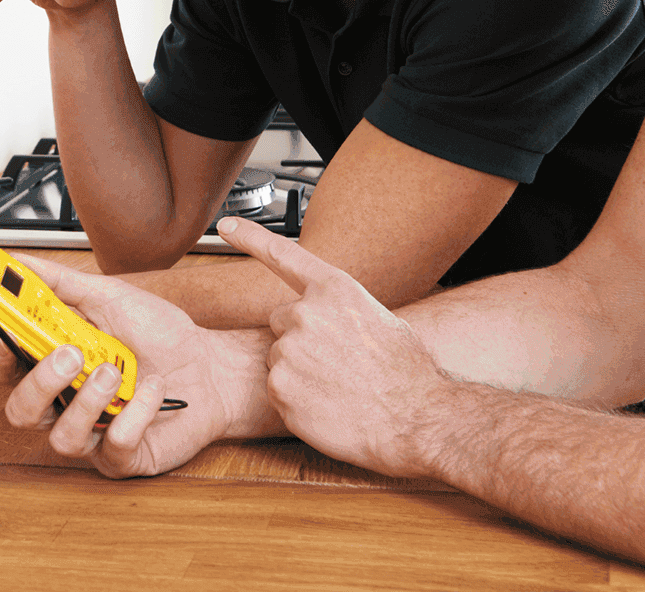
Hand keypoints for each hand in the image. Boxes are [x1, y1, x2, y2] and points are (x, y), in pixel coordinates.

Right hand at [0, 252, 277, 478]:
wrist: (211, 365)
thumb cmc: (159, 335)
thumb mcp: (109, 296)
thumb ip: (60, 283)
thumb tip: (16, 262)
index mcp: (56, 363)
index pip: (6, 369)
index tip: (7, 331)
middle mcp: (67, 402)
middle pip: (20, 412)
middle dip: (39, 384)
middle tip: (71, 354)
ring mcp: (93, 434)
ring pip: (61, 438)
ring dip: (88, 400)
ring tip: (116, 371)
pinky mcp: (124, 458)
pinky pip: (113, 447)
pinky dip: (134, 414)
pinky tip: (152, 390)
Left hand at [221, 216, 448, 477]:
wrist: (418, 418)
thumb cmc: (408, 373)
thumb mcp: (382, 320)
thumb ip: (344, 309)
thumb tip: (335, 315)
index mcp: (335, 290)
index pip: (283, 254)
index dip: (250, 238)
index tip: (226, 226)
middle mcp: (306, 313)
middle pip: (282, 321)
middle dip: (300, 338)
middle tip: (336, 363)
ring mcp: (290, 350)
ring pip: (279, 358)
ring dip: (300, 372)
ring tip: (338, 387)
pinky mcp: (280, 387)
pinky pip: (277, 389)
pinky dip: (296, 400)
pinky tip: (327, 406)